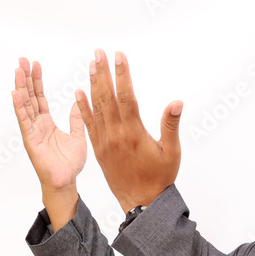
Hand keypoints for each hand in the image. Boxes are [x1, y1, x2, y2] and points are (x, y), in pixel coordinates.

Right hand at [11, 57, 85, 195]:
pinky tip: (15, 94)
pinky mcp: (30, 140)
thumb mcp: (78, 136)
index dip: (37, 81)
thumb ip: (77, 119)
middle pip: (29, 97)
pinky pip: (24, 121)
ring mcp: (32, 131)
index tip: (35, 64)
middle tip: (22, 60)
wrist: (66, 181)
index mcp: (46, 123)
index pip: (39, 97)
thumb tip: (79, 102)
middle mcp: (36, 125)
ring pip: (24, 105)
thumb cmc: (70, 163)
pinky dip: (20, 107)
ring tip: (18, 70)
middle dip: (26, 78)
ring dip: (20, 87)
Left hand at [75, 49, 182, 210]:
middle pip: (107, 97)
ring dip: (92, 85)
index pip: (126, 97)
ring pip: (95, 108)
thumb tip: (176, 102)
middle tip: (99, 52)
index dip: (122, 74)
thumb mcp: (171, 152)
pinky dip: (82, 107)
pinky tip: (78, 92)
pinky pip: (88, 124)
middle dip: (103, 73)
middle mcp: (116, 135)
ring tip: (91, 65)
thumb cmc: (159, 177)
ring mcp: (105, 142)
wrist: (141, 202)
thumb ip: (171, 125)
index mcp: (134, 133)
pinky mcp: (99, 149)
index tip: (119, 56)